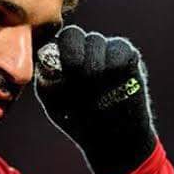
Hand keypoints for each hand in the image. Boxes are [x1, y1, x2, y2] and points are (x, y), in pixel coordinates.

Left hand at [34, 25, 156, 173]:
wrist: (113, 139)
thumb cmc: (80, 121)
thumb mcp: (56, 103)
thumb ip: (48, 81)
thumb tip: (46, 62)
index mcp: (59, 60)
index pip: (52, 43)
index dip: (56, 53)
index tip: (60, 72)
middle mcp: (80, 51)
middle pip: (72, 34)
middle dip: (72, 52)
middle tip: (77, 72)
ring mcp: (104, 52)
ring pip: (94, 40)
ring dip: (93, 61)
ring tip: (95, 83)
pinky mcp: (127, 57)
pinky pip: (119, 47)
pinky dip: (113, 61)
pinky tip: (113, 78)